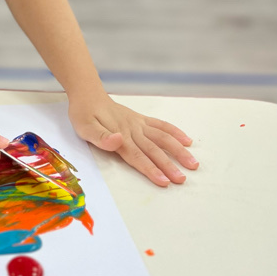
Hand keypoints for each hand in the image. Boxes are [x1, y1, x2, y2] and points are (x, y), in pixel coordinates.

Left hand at [68, 91, 198, 186]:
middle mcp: (133, 130)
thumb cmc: (83, 114)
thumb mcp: (84, 127)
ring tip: (193, 163)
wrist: (88, 94)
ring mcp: (139, 124)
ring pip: (162, 138)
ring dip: (178, 151)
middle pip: (153, 150)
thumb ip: (101, 137)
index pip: (137, 156)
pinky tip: (187, 141)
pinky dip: (175, 132)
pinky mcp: (141, 120)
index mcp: (120, 136)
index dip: (151, 169)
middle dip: (169, 165)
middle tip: (182, 179)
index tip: (164, 181)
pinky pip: (161, 125)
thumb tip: (118, 140)